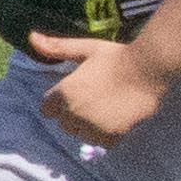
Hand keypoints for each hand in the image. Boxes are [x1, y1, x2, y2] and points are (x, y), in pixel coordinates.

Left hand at [22, 29, 164, 142]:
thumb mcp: (85, 49)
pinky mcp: (113, 135)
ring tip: (102, 111)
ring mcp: (94, 127)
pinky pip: (100, 143)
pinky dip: (104, 136)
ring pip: (81, 134)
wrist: (149, 70)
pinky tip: (113, 121)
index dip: (57, 102)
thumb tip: (31, 37)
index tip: (72, 94)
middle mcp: (75, 113)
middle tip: (90, 100)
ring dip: (87, 127)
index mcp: (64, 93)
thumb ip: (57, 47)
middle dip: (72, 114)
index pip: (47, 109)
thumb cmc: (116, 56)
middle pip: (64, 123)